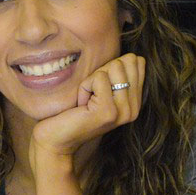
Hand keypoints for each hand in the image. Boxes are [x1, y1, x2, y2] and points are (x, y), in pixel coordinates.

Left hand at [30, 53, 144, 165]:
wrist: (57, 139)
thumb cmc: (75, 110)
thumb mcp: (103, 89)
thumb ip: (118, 74)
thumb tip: (131, 55)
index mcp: (136, 102)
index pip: (138, 62)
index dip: (113, 67)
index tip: (100, 88)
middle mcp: (134, 108)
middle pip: (127, 61)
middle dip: (103, 72)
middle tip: (92, 94)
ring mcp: (123, 111)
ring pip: (114, 66)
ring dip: (93, 79)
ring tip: (86, 100)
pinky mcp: (108, 112)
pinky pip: (99, 77)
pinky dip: (84, 86)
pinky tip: (81, 104)